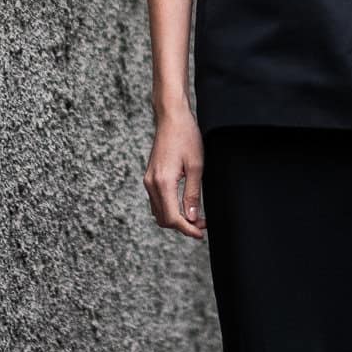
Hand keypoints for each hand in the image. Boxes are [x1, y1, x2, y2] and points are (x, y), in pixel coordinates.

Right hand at [144, 107, 205, 237]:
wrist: (171, 117)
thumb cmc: (186, 137)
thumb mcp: (196, 166)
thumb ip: (192, 194)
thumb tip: (192, 218)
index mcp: (163, 182)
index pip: (172, 218)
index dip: (187, 229)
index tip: (201, 233)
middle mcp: (151, 184)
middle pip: (163, 219)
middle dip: (182, 226)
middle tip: (202, 224)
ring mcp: (148, 180)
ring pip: (159, 212)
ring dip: (176, 219)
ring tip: (196, 216)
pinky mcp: (150, 177)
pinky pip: (157, 201)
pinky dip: (169, 209)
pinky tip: (184, 205)